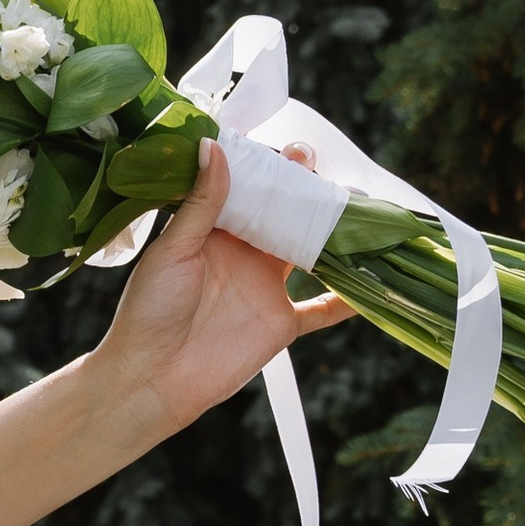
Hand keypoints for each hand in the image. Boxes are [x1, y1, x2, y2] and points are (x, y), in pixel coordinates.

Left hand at [101, 140, 351, 434]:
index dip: (272, 171)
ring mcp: (266, 288)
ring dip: (338, 232)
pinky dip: (349, 298)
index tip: (290, 152)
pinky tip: (376, 282)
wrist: (151, 378)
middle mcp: (245, 255)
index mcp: (216, 232)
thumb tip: (214, 147)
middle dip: (311, 192)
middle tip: (326, 173)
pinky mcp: (281, 323)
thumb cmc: (148, 311)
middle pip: (288, 215)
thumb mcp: (172, 250)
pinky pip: (323, 310)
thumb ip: (201, 202)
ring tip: (363, 206)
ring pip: (313, 252)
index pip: (252, 191)